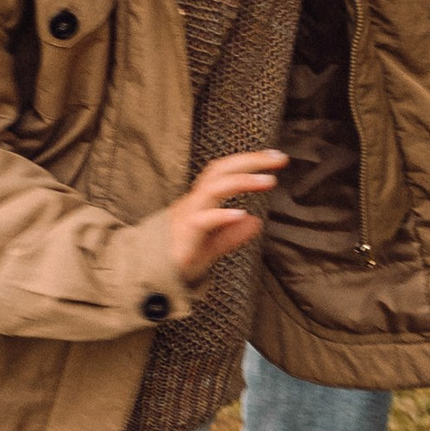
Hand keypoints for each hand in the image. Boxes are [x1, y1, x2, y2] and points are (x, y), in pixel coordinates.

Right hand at [166, 149, 288, 282]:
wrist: (151, 273)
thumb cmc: (180, 256)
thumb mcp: (212, 245)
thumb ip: (232, 234)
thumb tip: (256, 222)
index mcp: (201, 200)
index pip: (225, 171)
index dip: (249, 161)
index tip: (276, 157)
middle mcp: (194, 202)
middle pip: (219, 170)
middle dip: (250, 160)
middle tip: (279, 159)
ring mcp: (188, 216)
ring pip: (213, 189)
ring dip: (242, 182)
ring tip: (268, 182)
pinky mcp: (184, 235)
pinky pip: (202, 220)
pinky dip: (222, 216)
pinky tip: (241, 214)